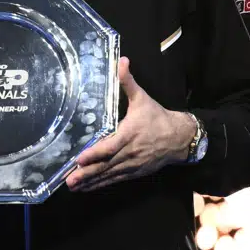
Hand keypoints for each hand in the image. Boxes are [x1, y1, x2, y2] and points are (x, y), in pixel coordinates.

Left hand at [65, 57, 194, 191]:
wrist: (180, 138)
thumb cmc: (157, 117)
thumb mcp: (142, 98)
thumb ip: (128, 82)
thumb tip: (121, 61)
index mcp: (129, 135)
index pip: (109, 147)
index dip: (94, 154)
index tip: (79, 159)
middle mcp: (129, 153)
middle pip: (106, 165)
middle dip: (87, 174)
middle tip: (70, 181)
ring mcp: (132, 165)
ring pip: (109, 175)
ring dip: (91, 182)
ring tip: (74, 187)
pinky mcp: (135, 172)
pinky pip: (115, 179)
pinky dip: (101, 184)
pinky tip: (88, 188)